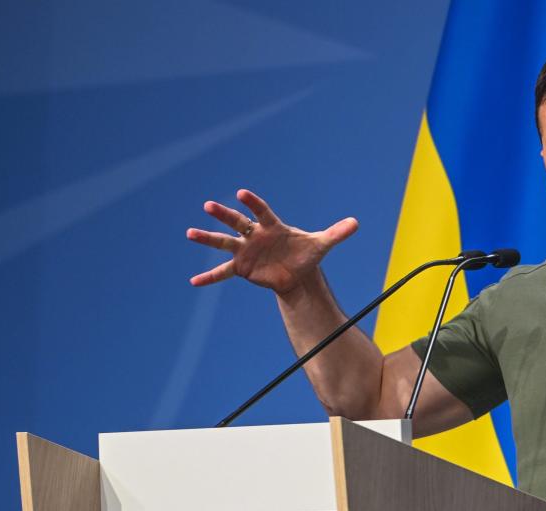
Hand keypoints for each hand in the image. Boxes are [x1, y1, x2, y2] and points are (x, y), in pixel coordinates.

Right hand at [186, 189, 357, 294]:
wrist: (297, 274)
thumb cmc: (306, 254)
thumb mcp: (321, 244)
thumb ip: (336, 233)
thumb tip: (356, 223)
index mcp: (273, 226)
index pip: (262, 212)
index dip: (252, 203)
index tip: (241, 194)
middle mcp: (255, 235)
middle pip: (237, 223)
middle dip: (224, 215)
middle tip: (208, 206)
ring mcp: (246, 250)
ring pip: (224, 243)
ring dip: (207, 238)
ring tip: (190, 233)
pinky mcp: (242, 267)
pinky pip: (223, 272)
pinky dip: (210, 277)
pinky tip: (194, 281)